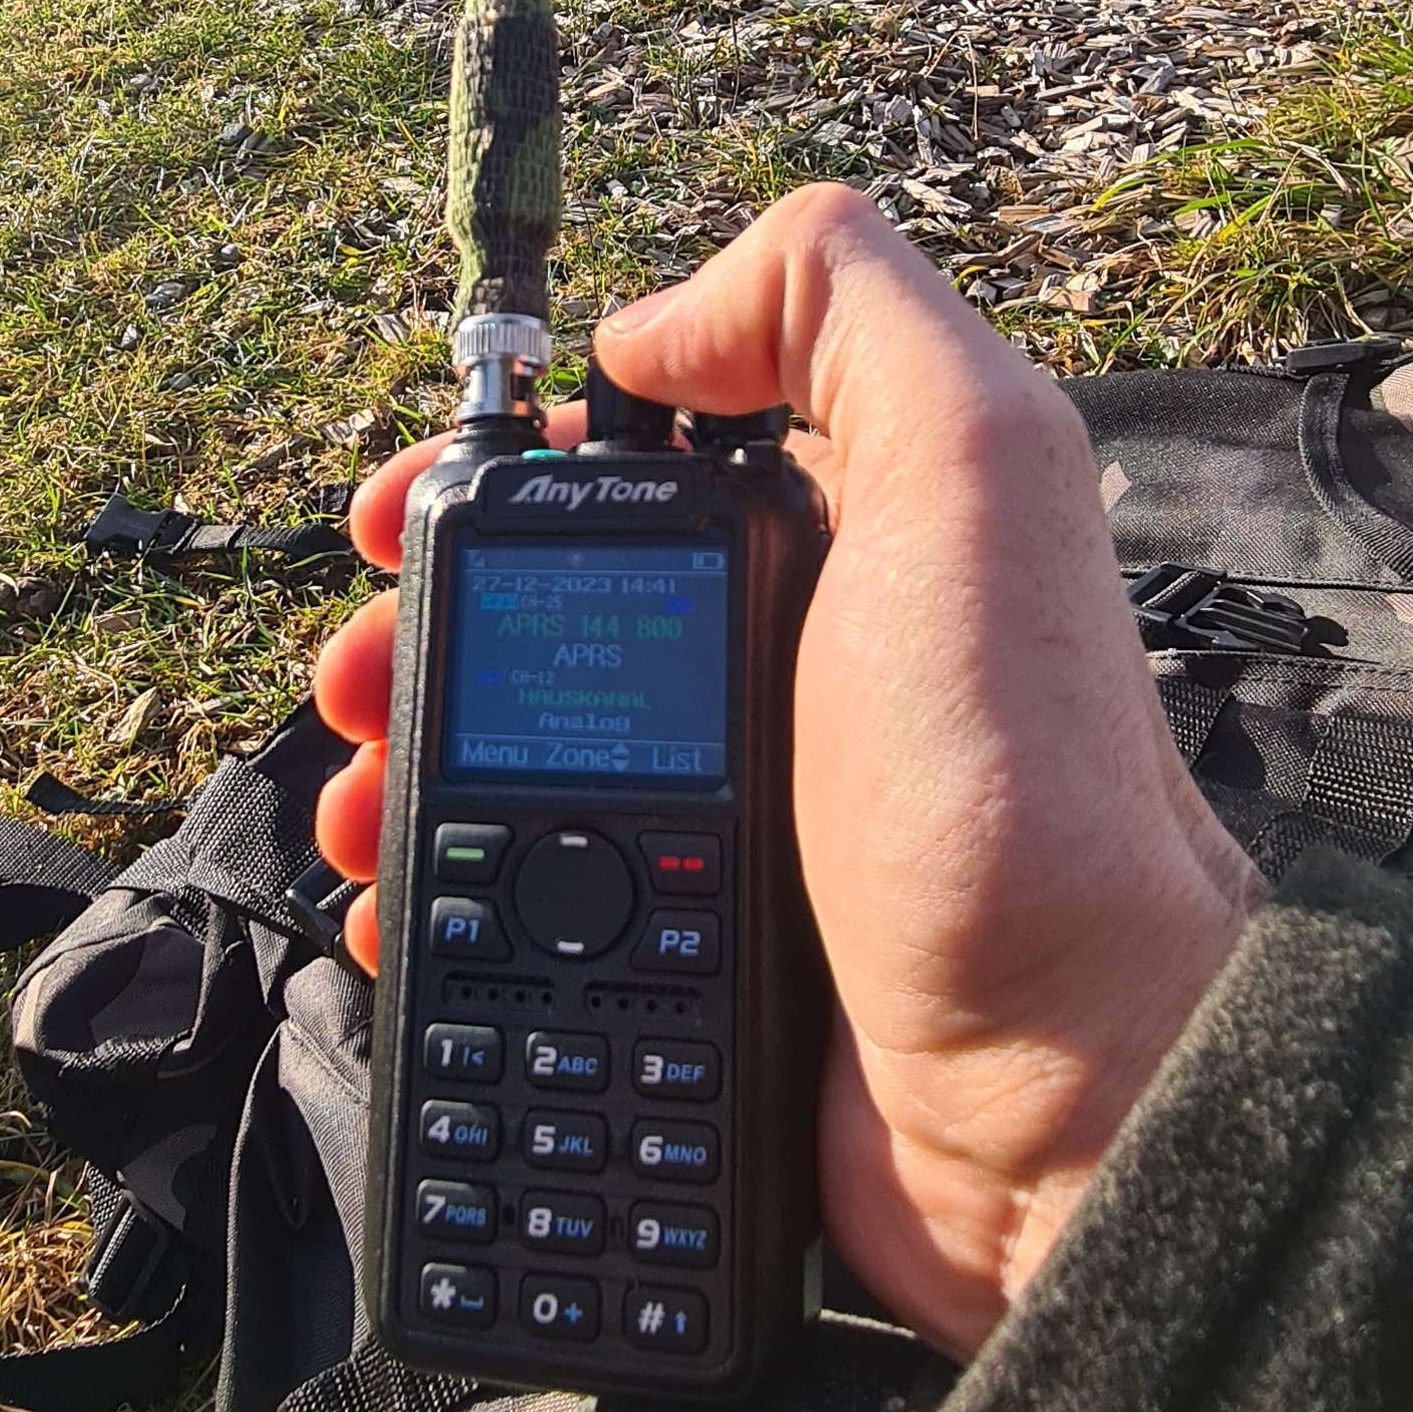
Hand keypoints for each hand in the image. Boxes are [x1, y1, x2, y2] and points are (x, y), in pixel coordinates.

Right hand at [313, 187, 1259, 1360]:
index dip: (495, 473)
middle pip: (541, 619)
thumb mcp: (977, 468)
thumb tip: (651, 322)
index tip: (395, 514)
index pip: (626, 464)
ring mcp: (735, 830)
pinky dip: (437, 914)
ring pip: (511, 770)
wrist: (1058, 1101)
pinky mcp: (693, 972)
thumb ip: (843, 310)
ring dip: (402, 773)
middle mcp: (787, 675)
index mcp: (843, 542)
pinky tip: (393, 915)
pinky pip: (523, 928)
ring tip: (354, 807)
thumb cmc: (1023, 791)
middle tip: (355, 685)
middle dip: (418, 632)